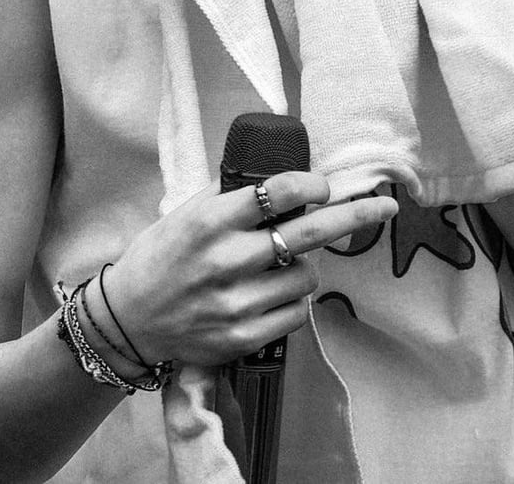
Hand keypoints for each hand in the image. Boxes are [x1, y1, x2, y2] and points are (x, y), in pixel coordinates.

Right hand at [100, 173, 395, 367]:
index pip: (277, 192)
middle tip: (384, 206)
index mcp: (211, 220)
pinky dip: (295, 300)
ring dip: (307, 265)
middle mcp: (225, 260)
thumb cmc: (163, 255)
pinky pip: (296, 314)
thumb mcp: (189, 212)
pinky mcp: (242, 338)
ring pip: (307, 277)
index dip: (312, 185)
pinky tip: (275, 293)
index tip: (323, 185)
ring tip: (283, 263)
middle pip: (308, 234)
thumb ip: (233, 196)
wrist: (129, 319)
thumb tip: (287, 176)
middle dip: (353, 215)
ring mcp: (235, 303)